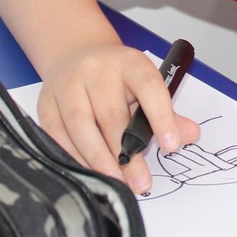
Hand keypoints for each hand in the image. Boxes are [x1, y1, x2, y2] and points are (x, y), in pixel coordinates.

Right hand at [35, 42, 200, 193]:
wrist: (76, 54)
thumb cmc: (117, 77)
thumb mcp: (145, 84)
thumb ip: (168, 111)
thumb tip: (190, 135)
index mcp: (129, 62)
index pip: (148, 87)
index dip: (161, 116)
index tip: (171, 145)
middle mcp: (96, 70)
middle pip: (111, 114)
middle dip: (127, 154)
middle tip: (141, 182)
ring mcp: (67, 84)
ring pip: (81, 127)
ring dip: (99, 160)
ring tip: (117, 182)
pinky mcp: (46, 103)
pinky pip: (58, 136)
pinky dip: (75, 158)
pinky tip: (90, 173)